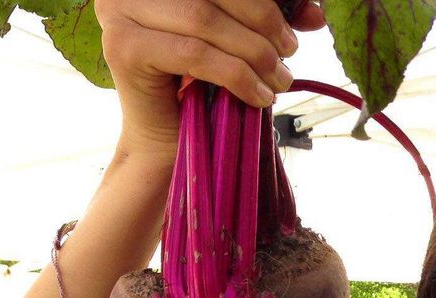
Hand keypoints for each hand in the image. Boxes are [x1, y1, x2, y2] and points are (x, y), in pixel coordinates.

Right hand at [95, 0, 324, 151]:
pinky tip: (258, 96)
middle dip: (262, 21)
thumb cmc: (204, 91)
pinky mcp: (124, 48)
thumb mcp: (239, 43)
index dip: (264, 0)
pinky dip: (235, 75)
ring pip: (204, 20)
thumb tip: (314, 13)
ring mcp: (120, 13)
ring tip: (279, 79)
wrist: (172, 145)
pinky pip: (194, 53)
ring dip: (253, 51)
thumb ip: (267, 20)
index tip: (300, 22)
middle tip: (289, 52)